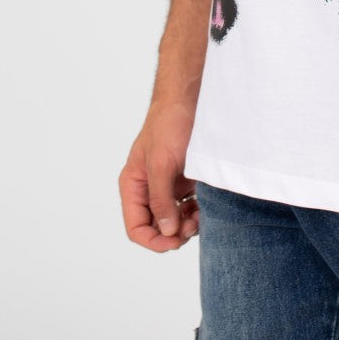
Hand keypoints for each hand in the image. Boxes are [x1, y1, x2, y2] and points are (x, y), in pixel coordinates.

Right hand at [118, 101, 199, 251]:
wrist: (191, 98)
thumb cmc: (170, 125)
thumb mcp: (161, 163)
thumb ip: (161, 199)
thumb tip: (167, 232)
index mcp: (133, 185)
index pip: (136, 227)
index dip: (154, 241)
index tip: (175, 241)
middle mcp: (148, 189)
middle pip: (156, 228)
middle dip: (174, 233)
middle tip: (194, 225)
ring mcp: (167, 185)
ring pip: (173, 221)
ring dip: (187, 225)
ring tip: (201, 216)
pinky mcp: (184, 181)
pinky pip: (187, 208)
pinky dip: (196, 212)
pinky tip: (205, 207)